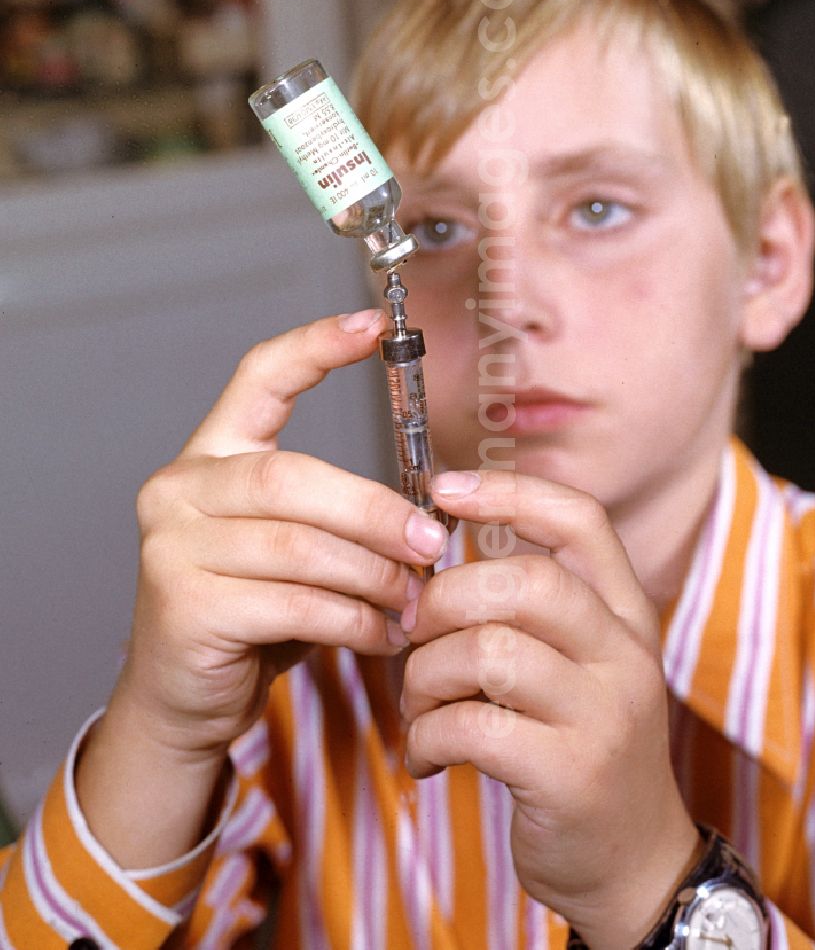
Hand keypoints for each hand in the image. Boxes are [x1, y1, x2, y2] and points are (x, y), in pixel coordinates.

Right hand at [114, 310, 446, 761]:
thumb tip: (430, 516)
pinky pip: (294, 604)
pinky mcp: (183, 606)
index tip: (373, 324)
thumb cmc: (253, 615)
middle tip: (433, 543)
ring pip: (301, 546)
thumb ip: (342, 520)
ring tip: (414, 601)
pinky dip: (353, 621)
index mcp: (213, 456)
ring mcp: (172, 546)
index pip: (259, 378)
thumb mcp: (298, 551)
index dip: (316, 346)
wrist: (185, 699)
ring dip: (374, 577)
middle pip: (294, 477)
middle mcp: (180, 488)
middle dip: (377, 512)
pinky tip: (381, 634)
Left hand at [399, 469, 698, 948]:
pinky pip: (471, 726)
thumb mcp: (579, 668)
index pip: (580, 520)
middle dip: (444, 599)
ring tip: (418, 705)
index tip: (444, 490)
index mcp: (626, 615)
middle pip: (524, 581)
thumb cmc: (582, 748)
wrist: (632, 863)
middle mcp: (625, 654)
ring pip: (488, 650)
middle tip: (413, 631)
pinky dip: (427, 736)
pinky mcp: (569, 774)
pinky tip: (428, 756)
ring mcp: (604, 714)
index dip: (509, 492)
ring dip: (425, 675)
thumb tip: (435, 566)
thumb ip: (532, 616)